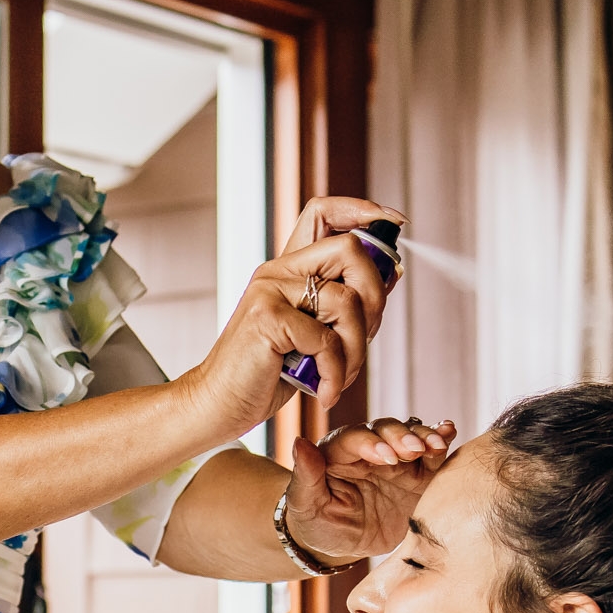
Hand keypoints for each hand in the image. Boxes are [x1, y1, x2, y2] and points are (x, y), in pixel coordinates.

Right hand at [176, 200, 405, 438]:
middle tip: (366, 337)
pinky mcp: (268, 318)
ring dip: (357, 350)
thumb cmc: (267, 373)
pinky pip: (327, 340)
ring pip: (347, 301)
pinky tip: (325, 390)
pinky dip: (335, 372)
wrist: (219, 403)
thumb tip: (391, 273)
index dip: (362, 210)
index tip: (393, 222)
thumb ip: (343, 304)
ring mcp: (270, 291)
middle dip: (376, 295)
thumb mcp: (313, 334)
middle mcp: (278, 272)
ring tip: (339, 377)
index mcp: (289, 269)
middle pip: (349, 249)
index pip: (324, 211)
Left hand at [285, 416, 455, 565]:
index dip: (371, 443)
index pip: (354, 438)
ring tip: (437, 445)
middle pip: (386, 431)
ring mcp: (396, 459)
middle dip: (401, 437)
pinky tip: (449, 433)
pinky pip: (431, 455)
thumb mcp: (305, 505)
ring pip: (411, 436)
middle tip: (414, 450)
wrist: (343, 545)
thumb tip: (299, 442)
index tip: (387, 456)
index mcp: (337, 452)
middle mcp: (368, 449)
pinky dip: (441, 440)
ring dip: (424, 436)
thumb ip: (305, 475)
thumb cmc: (317, 523)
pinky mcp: (418, 475)